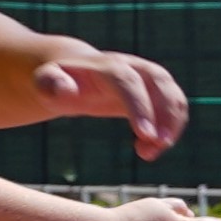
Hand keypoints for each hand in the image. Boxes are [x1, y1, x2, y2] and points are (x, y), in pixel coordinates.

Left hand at [29, 47, 187, 158]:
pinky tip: (151, 149)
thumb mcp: (46, 83)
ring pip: (173, 96)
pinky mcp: (156, 91)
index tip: (144, 134)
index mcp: (107, 66)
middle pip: (160, 83)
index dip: (139, 106)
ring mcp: (149, 77)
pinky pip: (174, 108)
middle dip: (166, 114)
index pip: (127, 82)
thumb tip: (65, 90)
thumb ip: (50, 84)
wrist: (75, 74)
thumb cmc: (58, 82)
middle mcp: (134, 67)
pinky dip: (171, 129)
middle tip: (160, 145)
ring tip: (150, 153)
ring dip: (172, 125)